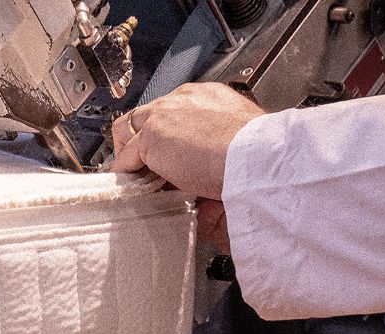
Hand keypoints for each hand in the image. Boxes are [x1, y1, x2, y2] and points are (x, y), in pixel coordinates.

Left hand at [111, 82, 264, 199]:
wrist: (255, 156)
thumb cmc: (257, 152)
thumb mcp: (237, 141)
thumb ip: (219, 145)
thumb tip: (211, 167)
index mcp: (208, 98)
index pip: (175, 110)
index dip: (169, 134)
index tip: (170, 153)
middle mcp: (183, 99)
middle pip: (148, 113)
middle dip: (144, 138)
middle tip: (146, 163)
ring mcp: (164, 115)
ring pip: (130, 128)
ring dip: (131, 153)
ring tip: (134, 174)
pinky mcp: (151, 137)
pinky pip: (127, 156)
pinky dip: (126, 172)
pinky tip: (133, 185)